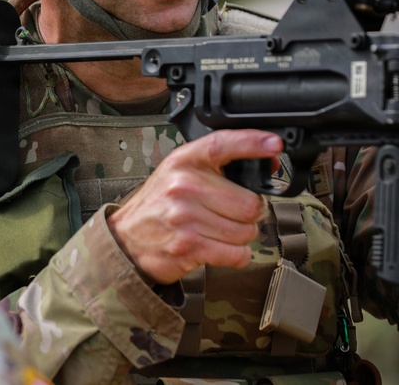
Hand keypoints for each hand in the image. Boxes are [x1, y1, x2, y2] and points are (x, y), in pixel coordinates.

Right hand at [106, 129, 277, 284]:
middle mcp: (184, 185)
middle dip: (249, 214)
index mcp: (184, 161)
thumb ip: (218, 166)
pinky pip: (237, 254)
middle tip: (231, 214)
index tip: (273, 145)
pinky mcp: (189, 246)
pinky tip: (219, 248)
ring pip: (246, 231)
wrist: (125, 240)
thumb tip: (268, 161)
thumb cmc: (158, 205)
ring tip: (218, 231)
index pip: (223, 145)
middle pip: (250, 203)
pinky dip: (235, 256)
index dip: (253, 143)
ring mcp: (186, 217)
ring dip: (240, 236)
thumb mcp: (179, 173)